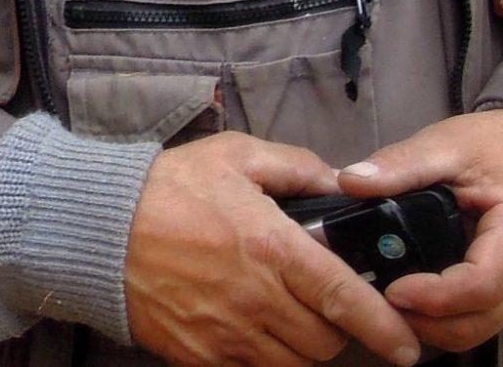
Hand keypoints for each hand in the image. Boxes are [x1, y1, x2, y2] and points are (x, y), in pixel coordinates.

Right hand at [124, 132, 422, 366]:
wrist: (95, 227)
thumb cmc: (166, 188)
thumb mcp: (234, 156)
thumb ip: (296, 166)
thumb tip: (342, 182)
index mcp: (271, 247)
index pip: (344, 298)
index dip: (384, 327)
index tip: (407, 344)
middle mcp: (255, 299)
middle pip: (325, 341)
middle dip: (337, 328)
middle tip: (324, 305)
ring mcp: (227, 334)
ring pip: (294, 363)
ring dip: (302, 346)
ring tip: (287, 315)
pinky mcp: (201, 357)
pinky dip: (264, 357)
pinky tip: (252, 328)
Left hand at [337, 109, 502, 353]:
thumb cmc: (492, 147)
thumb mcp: (444, 144)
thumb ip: (400, 164)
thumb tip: (350, 182)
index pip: (481, 286)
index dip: (434, 297)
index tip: (389, 289)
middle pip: (477, 322)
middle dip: (423, 321)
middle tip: (373, 299)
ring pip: (477, 331)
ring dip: (431, 326)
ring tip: (385, 300)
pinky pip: (479, 323)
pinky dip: (444, 321)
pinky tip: (410, 299)